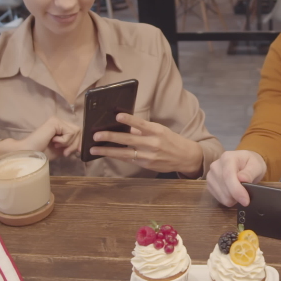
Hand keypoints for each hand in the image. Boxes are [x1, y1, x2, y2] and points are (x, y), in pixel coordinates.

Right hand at [0, 116, 81, 160]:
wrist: (30, 154)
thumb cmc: (43, 153)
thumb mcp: (61, 149)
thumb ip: (70, 145)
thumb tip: (81, 146)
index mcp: (60, 127)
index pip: (77, 131)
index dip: (79, 142)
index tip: (76, 152)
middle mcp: (59, 121)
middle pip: (78, 130)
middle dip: (74, 144)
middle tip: (65, 152)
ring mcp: (56, 120)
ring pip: (76, 131)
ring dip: (69, 143)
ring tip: (57, 146)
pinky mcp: (55, 122)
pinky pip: (70, 132)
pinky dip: (64, 141)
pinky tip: (54, 141)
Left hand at [89, 113, 203, 175]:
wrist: (185, 157)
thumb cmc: (170, 140)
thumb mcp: (160, 130)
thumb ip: (143, 129)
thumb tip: (124, 126)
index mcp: (157, 131)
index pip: (141, 124)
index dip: (129, 120)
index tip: (117, 116)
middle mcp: (153, 143)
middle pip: (129, 139)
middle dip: (111, 137)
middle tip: (96, 135)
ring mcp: (149, 155)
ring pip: (125, 153)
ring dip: (108, 151)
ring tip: (94, 149)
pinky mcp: (147, 164)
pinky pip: (129, 159)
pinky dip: (117, 156)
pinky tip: (107, 154)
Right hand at [205, 150, 266, 206]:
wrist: (243, 163)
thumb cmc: (251, 163)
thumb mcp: (256, 165)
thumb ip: (250, 172)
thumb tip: (243, 179)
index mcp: (227, 158)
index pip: (228, 175)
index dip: (236, 190)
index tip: (246, 201)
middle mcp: (215, 166)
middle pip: (224, 188)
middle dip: (237, 196)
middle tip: (248, 195)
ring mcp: (210, 176)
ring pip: (222, 196)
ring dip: (233, 198)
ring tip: (241, 191)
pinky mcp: (209, 185)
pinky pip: (219, 199)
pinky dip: (228, 199)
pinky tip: (234, 193)